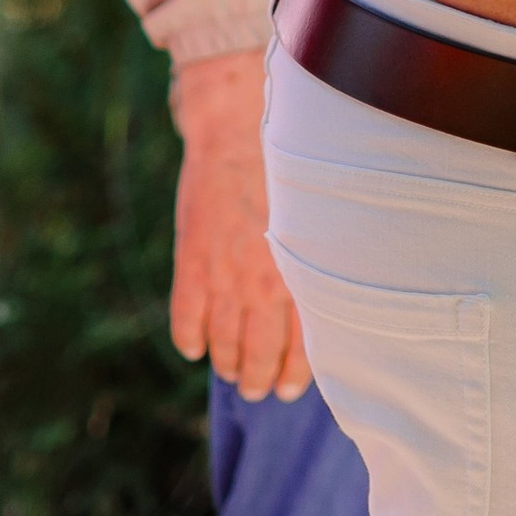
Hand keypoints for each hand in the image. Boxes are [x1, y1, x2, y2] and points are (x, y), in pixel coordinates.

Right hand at [171, 50, 313, 396]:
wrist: (237, 126)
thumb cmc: (284, 167)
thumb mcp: (313, 216)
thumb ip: (314, 260)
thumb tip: (328, 299)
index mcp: (303, 272)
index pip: (302, 347)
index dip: (293, 375)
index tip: (288, 388)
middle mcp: (266, 283)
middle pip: (260, 356)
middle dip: (257, 379)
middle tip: (256, 388)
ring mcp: (226, 276)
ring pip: (225, 346)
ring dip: (227, 365)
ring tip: (230, 370)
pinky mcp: (193, 263)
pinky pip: (187, 321)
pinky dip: (191, 340)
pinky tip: (195, 346)